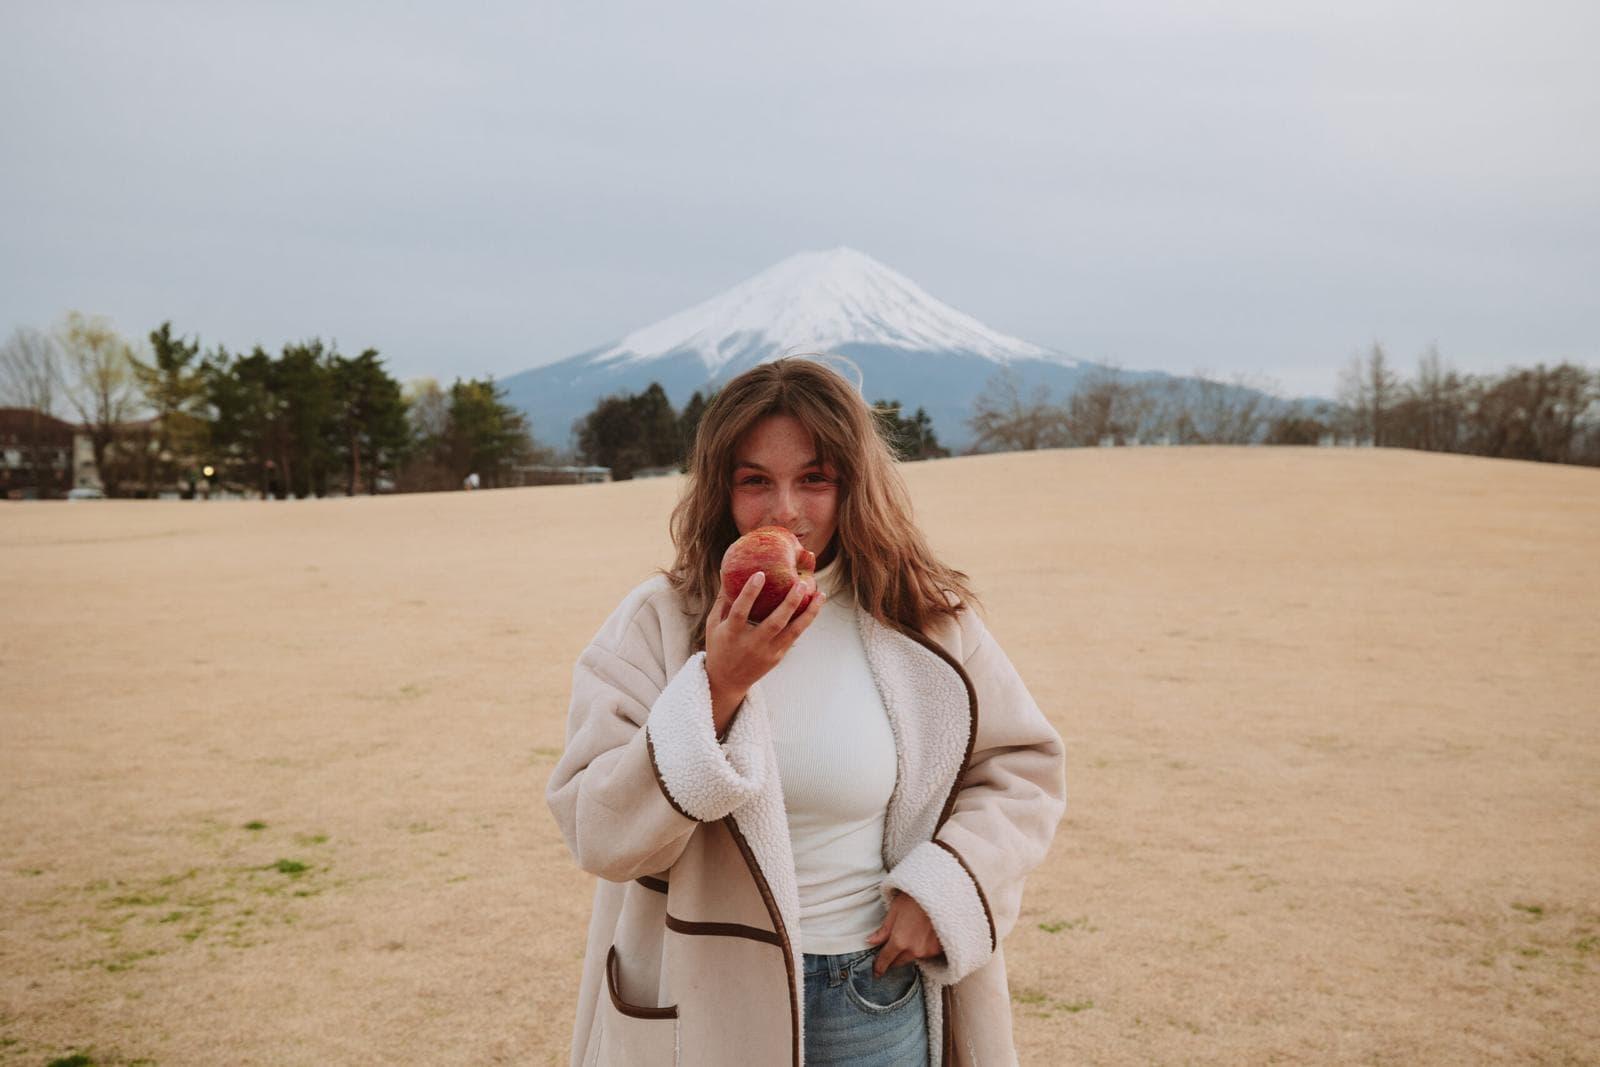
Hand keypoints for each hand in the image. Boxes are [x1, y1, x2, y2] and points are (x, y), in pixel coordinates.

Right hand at [704, 572, 824, 734]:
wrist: (727, 680)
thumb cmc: (719, 646)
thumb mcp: (713, 625)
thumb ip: (722, 601)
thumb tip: (728, 573)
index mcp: (732, 634)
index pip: (741, 611)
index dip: (750, 593)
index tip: (760, 574)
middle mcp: (751, 644)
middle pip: (774, 623)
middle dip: (789, 603)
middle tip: (801, 584)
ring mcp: (767, 652)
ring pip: (792, 631)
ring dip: (808, 613)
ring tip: (820, 594)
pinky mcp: (778, 656)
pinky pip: (794, 636)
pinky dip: (805, 621)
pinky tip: (814, 606)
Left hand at [866, 892, 942, 975]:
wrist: (940, 894)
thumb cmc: (915, 899)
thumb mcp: (895, 910)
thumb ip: (884, 930)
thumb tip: (870, 941)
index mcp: (899, 941)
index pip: (885, 960)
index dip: (879, 967)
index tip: (876, 971)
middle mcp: (913, 950)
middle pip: (899, 962)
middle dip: (892, 959)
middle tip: (889, 952)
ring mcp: (927, 951)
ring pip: (912, 958)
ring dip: (907, 953)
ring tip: (908, 938)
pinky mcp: (938, 949)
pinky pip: (925, 954)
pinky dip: (921, 948)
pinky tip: (921, 936)